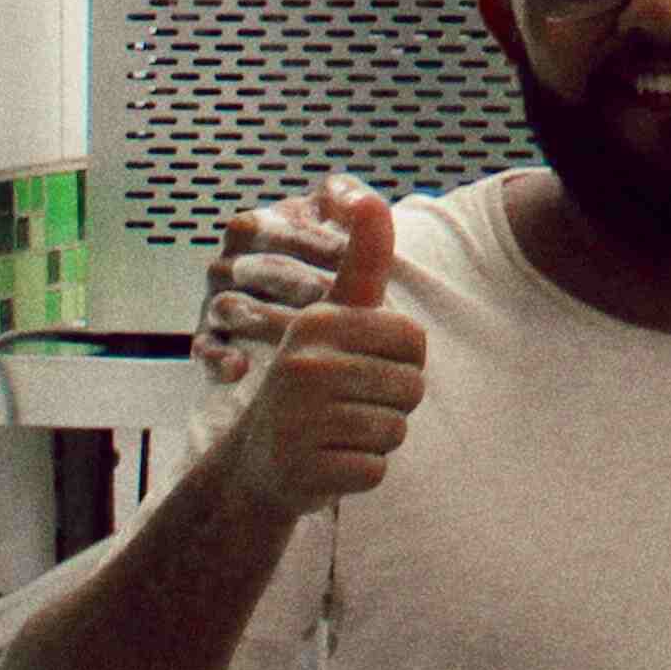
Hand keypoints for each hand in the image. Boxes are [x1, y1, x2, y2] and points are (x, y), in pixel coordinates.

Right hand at [213, 191, 422, 523]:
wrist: (257, 464)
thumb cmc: (310, 383)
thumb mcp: (332, 318)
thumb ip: (361, 261)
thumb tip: (368, 196)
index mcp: (317, 323)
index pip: (413, 339)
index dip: (402, 360)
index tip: (363, 366)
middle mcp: (305, 366)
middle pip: (411, 386)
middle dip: (392, 403)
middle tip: (348, 407)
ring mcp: (302, 421)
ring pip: (396, 429)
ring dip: (377, 439)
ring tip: (338, 433)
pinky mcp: (306, 469)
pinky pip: (376, 470)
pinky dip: (361, 472)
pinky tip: (328, 464)